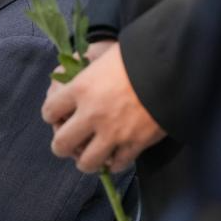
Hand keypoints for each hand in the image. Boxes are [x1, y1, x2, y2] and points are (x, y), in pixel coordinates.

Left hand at [42, 42, 165, 172]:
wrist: (170, 67)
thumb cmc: (136, 56)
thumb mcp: (102, 58)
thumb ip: (85, 72)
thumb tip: (72, 74)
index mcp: (79, 88)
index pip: (49, 111)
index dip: (51, 115)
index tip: (57, 116)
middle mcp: (91, 114)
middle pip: (61, 143)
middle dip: (61, 146)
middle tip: (68, 144)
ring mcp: (112, 132)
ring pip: (87, 162)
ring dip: (85, 162)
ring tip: (88, 158)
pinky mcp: (135, 144)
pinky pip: (117, 164)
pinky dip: (113, 163)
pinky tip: (113, 157)